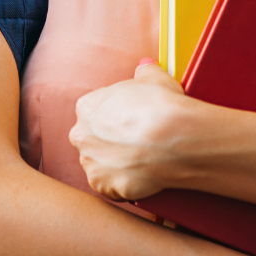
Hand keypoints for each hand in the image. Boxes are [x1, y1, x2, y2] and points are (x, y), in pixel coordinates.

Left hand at [70, 60, 188, 200]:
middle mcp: (81, 136)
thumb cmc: (162, 104)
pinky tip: (142, 178)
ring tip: (142, 162)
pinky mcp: (104, 187)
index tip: (131, 122)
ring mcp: (91, 163)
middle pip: (91, 140)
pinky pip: (111, 188)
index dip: (114, 118)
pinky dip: (124, 186)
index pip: (94, 113)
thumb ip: (144, 72)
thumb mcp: (154, 78)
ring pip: (99, 166)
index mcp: (87, 108)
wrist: (174, 138)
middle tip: (136, 143)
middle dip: (109, 143)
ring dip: (115, 165)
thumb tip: (145, 66)